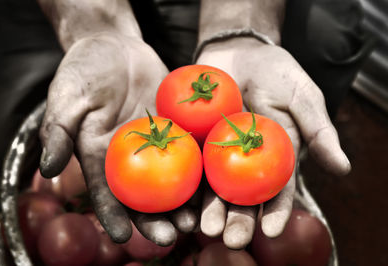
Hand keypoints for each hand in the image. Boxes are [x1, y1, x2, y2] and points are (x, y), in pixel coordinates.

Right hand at [39, 33, 197, 245]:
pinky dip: (201, 167)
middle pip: (144, 196)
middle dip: (156, 219)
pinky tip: (213, 183)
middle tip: (172, 236)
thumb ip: (57, 131)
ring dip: (183, 202)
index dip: (113, 216)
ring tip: (195, 219)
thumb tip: (48, 169)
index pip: (106, 192)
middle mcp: (131, 156)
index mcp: (101, 156)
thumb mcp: (67, 96)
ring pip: (171, 179)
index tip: (123, 237)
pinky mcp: (177, 127)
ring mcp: (157, 143)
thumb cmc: (85, 71)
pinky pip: (191, 149)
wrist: (116, 46)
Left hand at [196, 37, 350, 248]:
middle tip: (231, 240)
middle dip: (238, 220)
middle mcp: (245, 162)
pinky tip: (179, 201)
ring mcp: (216, 153)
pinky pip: (187, 162)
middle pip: (242, 196)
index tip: (272, 231)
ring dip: (208, 210)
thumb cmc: (275, 72)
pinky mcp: (193, 141)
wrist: (236, 52)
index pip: (278, 189)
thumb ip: (318, 129)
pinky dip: (183, 182)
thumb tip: (342, 167)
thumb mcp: (301, 95)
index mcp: (275, 156)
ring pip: (212, 186)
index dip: (277, 211)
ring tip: (203, 228)